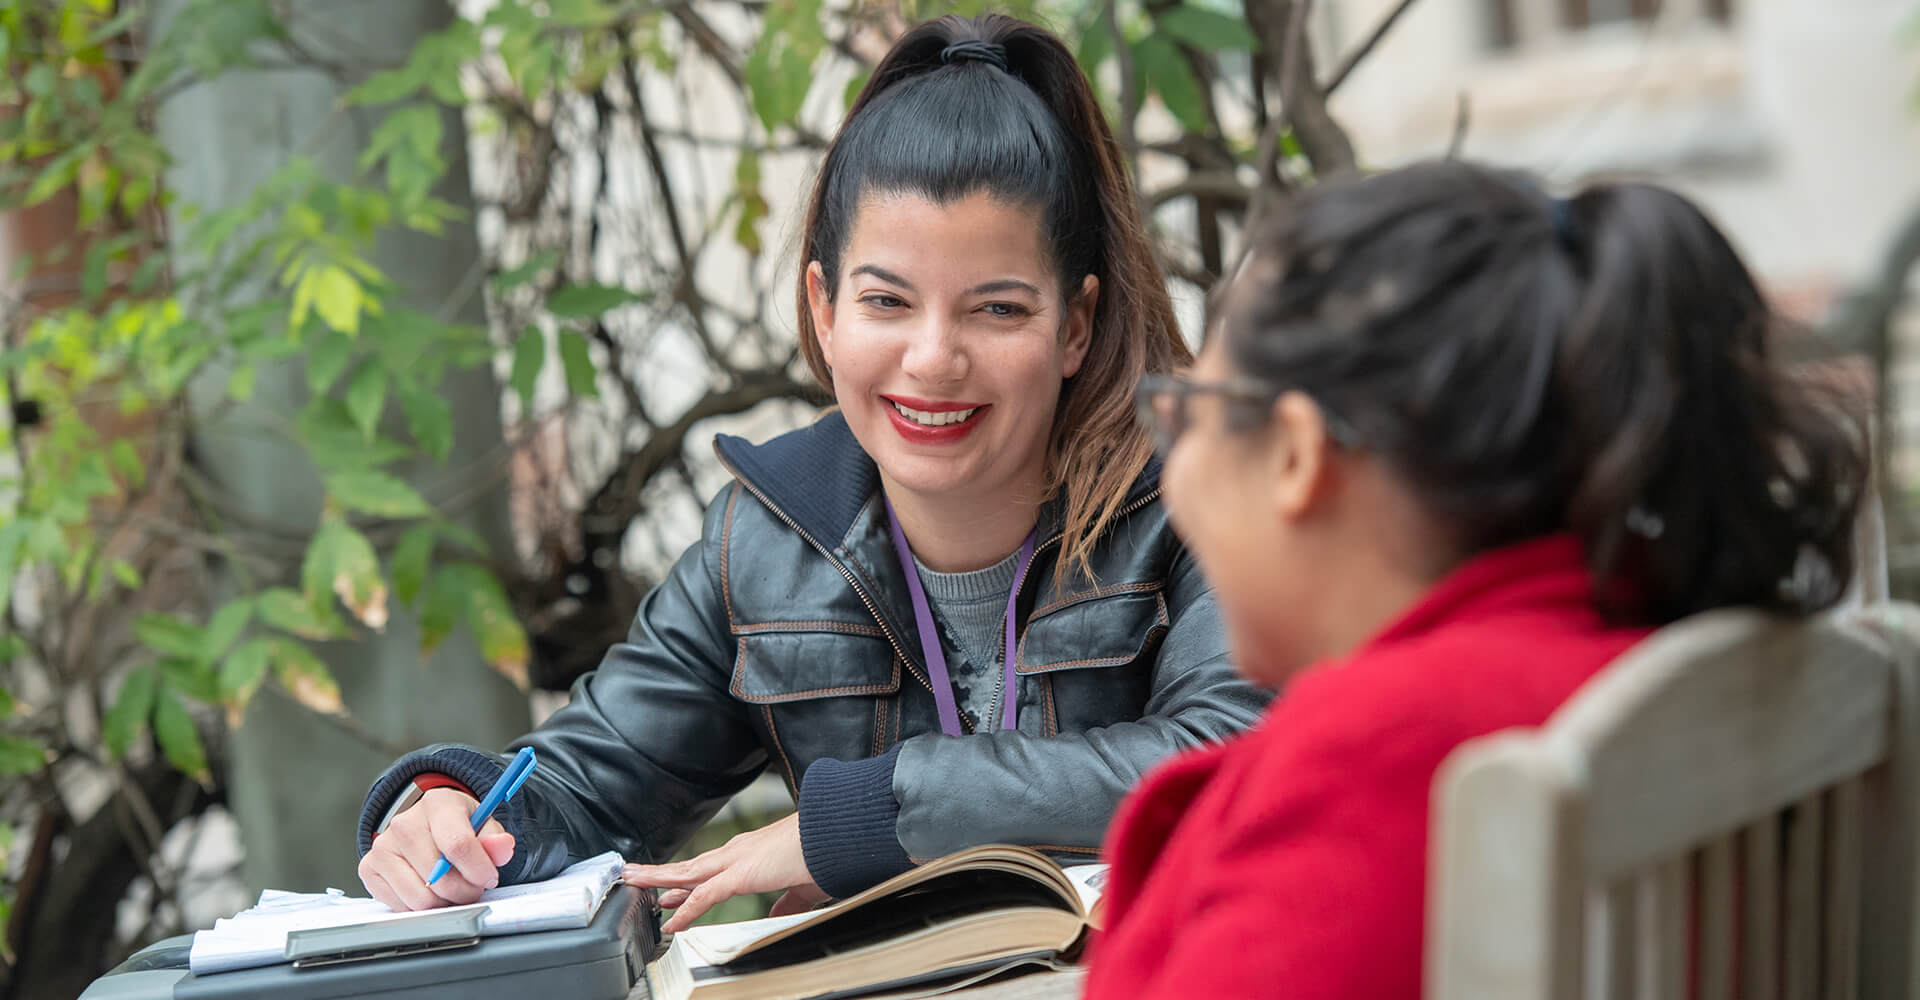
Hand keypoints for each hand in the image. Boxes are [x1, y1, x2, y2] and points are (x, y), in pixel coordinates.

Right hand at [358, 787, 516, 910]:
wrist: (426, 824)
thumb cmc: (457, 826)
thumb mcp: (483, 826)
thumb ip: (496, 840)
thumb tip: (503, 847)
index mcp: (437, 804)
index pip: (458, 844)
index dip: (478, 870)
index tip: (489, 878)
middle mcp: (403, 822)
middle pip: (438, 878)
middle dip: (463, 891)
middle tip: (471, 886)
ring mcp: (382, 846)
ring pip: (419, 899)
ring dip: (443, 902)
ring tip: (451, 888)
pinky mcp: (368, 868)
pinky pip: (400, 906)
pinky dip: (420, 906)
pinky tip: (428, 889)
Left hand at [622, 812, 828, 933]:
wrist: (838, 837)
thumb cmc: (826, 855)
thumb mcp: (803, 886)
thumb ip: (787, 902)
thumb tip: (777, 915)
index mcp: (752, 853)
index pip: (711, 868)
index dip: (686, 880)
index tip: (667, 890)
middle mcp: (739, 852)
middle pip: (691, 867)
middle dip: (661, 874)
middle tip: (634, 879)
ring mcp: (738, 861)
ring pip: (688, 874)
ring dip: (658, 880)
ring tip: (632, 883)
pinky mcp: (742, 874)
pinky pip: (705, 895)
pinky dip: (686, 910)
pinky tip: (671, 924)